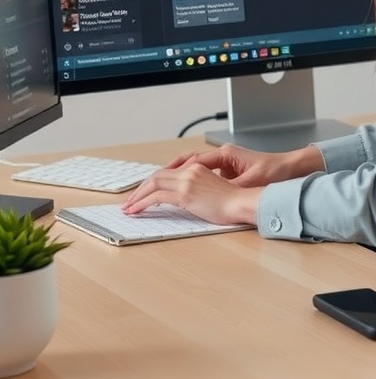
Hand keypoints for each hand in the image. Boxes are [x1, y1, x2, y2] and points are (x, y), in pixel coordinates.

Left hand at [121, 162, 260, 225]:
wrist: (242, 203)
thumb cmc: (233, 201)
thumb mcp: (212, 190)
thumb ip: (196, 189)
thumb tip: (183, 199)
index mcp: (196, 168)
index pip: (167, 172)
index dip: (152, 182)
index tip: (143, 192)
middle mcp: (189, 171)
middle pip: (157, 176)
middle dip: (140, 189)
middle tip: (130, 200)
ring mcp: (186, 181)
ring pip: (153, 184)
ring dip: (137, 196)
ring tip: (129, 207)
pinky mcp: (185, 194)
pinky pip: (156, 197)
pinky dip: (142, 203)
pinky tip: (136, 210)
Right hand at [164, 142, 323, 187]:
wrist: (290, 168)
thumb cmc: (274, 171)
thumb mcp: (253, 181)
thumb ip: (234, 187)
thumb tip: (217, 193)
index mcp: (226, 155)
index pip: (192, 161)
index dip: (174, 172)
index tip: (158, 180)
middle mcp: (222, 156)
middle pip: (187, 161)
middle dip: (167, 172)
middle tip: (148, 185)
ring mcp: (224, 162)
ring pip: (192, 167)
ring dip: (175, 175)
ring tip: (156, 187)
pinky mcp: (228, 170)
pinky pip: (202, 173)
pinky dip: (188, 179)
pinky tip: (181, 191)